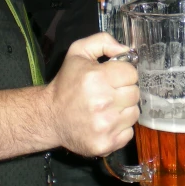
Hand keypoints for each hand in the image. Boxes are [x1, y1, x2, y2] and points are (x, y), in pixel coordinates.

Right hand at [47, 33, 139, 156]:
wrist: (49, 116)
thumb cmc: (66, 83)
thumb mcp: (78, 52)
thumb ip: (103, 41)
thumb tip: (127, 50)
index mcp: (96, 78)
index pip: (132, 73)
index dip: (123, 73)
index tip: (112, 77)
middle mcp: (102, 102)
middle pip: (135, 93)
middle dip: (124, 90)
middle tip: (109, 92)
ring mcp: (105, 126)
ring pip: (134, 113)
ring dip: (124, 109)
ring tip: (107, 107)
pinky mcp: (106, 144)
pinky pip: (129, 132)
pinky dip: (120, 127)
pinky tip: (106, 122)